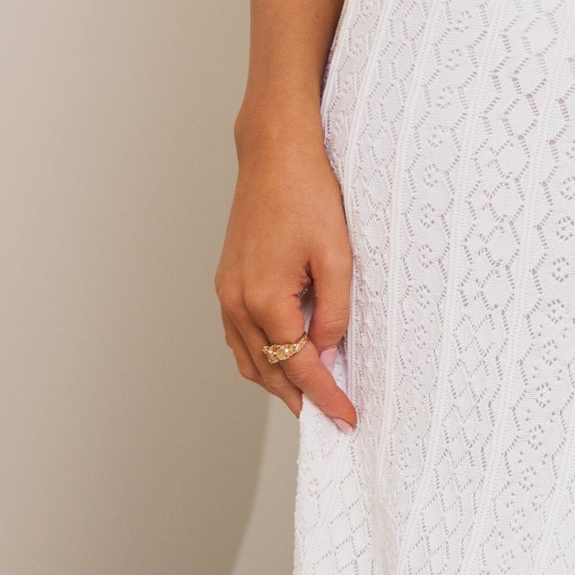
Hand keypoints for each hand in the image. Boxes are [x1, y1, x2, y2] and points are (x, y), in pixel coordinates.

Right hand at [216, 118, 355, 425]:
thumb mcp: (338, 256)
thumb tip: (330, 353)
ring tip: (311, 398)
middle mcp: (237, 302)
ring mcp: (226, 293)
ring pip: (249, 358)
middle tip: (332, 417)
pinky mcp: (226, 282)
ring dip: (278, 383)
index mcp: (265, 299)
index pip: (299, 367)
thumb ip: (335, 312)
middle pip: (269, 371)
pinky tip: (283, 360)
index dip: (327, 397)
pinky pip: (239, 337)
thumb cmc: (308, 195)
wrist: (275, 155)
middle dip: (301, 398)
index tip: (348, 419)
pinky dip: (261, 358)